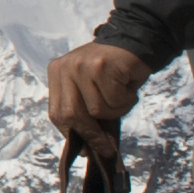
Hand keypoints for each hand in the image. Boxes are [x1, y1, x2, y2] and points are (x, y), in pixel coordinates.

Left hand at [46, 42, 147, 160]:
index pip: (57, 113)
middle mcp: (65, 68)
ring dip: (116, 110)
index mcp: (57, 73)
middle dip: (92, 135)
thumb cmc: (114, 72)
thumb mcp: (92, 90)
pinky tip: (128, 86)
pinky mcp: (102, 66)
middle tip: (107, 149)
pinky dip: (126, 101)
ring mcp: (82, 65)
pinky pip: (114, 100)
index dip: (72, 134)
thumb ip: (85, 113)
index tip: (85, 150)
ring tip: (122, 94)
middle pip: (72, 115)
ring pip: (97, 110)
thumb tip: (86, 150)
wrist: (136, 42)